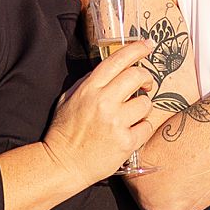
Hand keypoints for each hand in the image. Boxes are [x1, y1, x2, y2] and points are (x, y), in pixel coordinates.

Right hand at [42, 40, 158, 185]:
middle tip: (145, 84)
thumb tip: (110, 70)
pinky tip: (130, 132)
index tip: (147, 45)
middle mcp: (104, 102)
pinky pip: (147, 126)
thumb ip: (88, 82)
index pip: (117, 60)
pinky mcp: (126, 142)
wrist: (62, 164)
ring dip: (142, 107)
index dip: (136, 49)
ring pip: (146, 103)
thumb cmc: (64, 131)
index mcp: (89, 89)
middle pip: (137, 76)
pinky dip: (142, 128)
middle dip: (146, 78)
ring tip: (131, 115)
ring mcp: (116, 122)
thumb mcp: (68, 99)